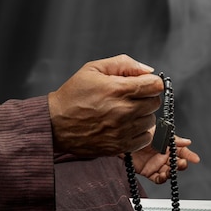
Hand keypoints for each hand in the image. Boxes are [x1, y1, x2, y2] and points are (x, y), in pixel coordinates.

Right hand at [48, 55, 163, 156]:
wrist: (55, 124)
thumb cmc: (72, 96)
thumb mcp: (93, 69)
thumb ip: (123, 64)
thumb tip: (147, 70)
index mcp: (117, 90)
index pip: (155, 85)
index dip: (150, 82)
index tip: (142, 84)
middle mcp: (123, 111)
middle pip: (155, 103)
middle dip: (146, 97)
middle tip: (131, 98)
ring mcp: (122, 130)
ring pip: (151, 120)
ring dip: (142, 115)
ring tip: (125, 112)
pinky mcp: (120, 146)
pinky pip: (145, 138)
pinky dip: (140, 132)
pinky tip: (126, 126)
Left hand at [130, 136, 200, 183]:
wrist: (122, 139)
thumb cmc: (139, 132)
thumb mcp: (158, 132)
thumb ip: (173, 139)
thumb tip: (187, 142)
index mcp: (167, 145)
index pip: (181, 151)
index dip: (189, 155)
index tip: (195, 159)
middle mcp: (163, 155)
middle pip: (176, 163)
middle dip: (181, 164)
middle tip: (181, 163)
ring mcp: (156, 164)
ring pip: (169, 172)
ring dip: (172, 173)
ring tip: (171, 170)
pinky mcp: (148, 172)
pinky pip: (157, 178)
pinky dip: (162, 179)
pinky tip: (163, 176)